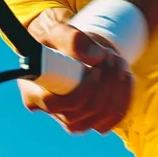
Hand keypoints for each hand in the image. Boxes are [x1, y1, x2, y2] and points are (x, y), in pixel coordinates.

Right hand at [18, 13, 133, 134]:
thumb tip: (96, 57)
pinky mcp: (91, 123)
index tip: (96, 69)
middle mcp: (52, 113)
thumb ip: (73, 39)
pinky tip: (124, 77)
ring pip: (100, 118)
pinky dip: (123, 98)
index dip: (80, 91)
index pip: (54, 104)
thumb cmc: (61, 44)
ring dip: (116, 89)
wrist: (76, 54)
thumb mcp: (61, 33)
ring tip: (117, 61)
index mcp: (33, 93)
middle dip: (104, 84)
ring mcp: (73, 122)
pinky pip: (112, 119)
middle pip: (82, 113)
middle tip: (111, 56)